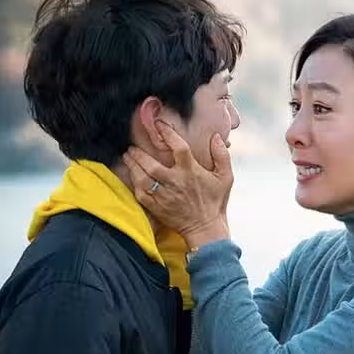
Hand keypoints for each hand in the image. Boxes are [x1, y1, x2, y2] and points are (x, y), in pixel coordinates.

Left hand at [122, 121, 232, 247]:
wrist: (205, 228)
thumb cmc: (215, 201)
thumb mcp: (226, 177)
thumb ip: (222, 155)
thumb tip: (216, 137)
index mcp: (191, 171)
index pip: (178, 147)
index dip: (168, 134)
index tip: (159, 125)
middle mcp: (175, 182)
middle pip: (151, 164)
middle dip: (139, 153)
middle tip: (133, 146)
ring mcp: (164, 196)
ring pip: (142, 178)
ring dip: (133, 165)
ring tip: (128, 156)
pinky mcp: (156, 207)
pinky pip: (140, 192)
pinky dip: (134, 181)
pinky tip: (132, 174)